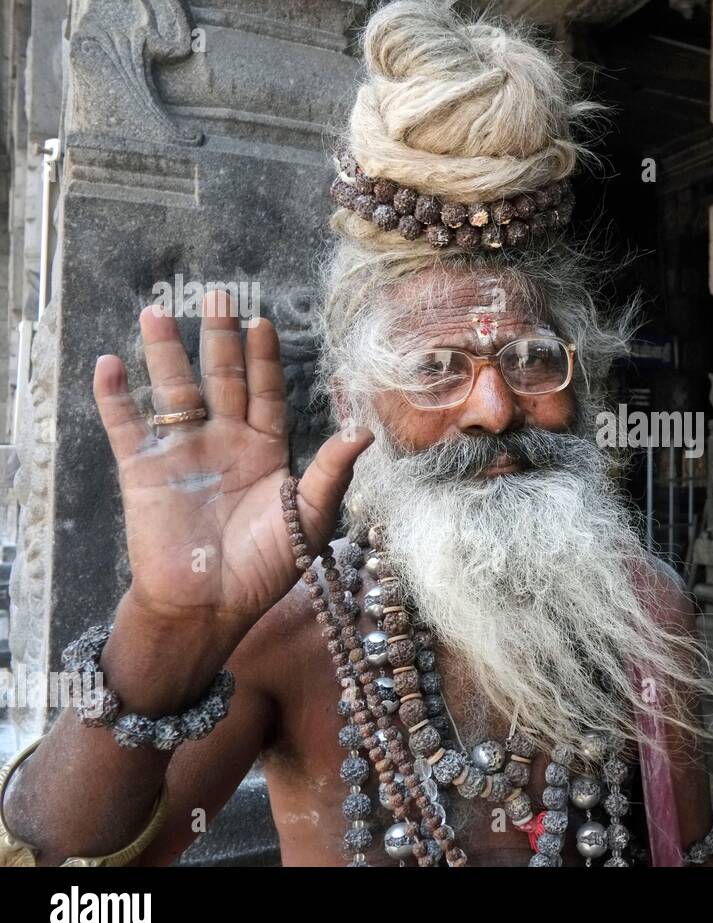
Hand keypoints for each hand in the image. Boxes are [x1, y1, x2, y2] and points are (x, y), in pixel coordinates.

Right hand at [93, 291, 371, 644]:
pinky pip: (127, 426)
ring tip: (158, 312)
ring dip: (165, 353)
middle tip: (217, 294)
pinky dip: (116, 396)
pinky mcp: (144, 471)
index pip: (265, 391)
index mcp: (265, 450)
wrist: (212, 604)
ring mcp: (183, 453)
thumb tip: (366, 432)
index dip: (264, 358)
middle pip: (221, 378)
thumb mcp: (310, 516)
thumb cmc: (267, 565)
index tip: (264, 321)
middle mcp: (223, 442)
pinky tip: (111, 363)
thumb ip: (332, 471)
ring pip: (173, 390)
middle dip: (219, 338)